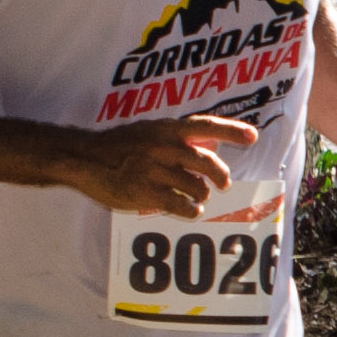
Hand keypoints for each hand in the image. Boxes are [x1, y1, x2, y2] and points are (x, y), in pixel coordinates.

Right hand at [72, 115, 252, 215]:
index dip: (232, 130)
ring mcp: (155, 171)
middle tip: (223, 184)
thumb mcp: (146, 130)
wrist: (84, 159)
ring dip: (202, 194)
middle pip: (207, 163)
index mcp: (165, 129)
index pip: (205, 126)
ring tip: (198, 197)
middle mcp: (163, 147)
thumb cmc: (117, 145)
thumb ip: (175, 136)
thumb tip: (208, 144)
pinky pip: (181, 205)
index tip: (253, 136)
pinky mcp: (146, 193)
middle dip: (220, 176)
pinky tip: (189, 210)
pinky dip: (190, 210)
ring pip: (196, 186)